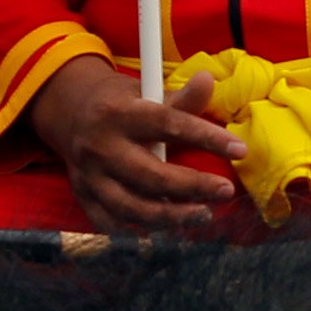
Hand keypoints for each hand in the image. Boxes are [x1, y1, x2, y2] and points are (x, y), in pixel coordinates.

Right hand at [27, 57, 244, 232]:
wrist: (70, 113)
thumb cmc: (121, 104)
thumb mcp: (146, 91)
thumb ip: (180, 97)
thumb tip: (208, 81)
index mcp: (119, 113)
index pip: (168, 125)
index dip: (206, 138)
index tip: (240, 150)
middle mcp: (100, 146)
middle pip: (151, 175)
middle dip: (193, 186)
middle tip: (225, 191)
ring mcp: (89, 176)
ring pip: (132, 207)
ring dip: (172, 216)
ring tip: (203, 214)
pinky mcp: (84, 196)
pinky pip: (112, 223)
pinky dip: (140, 229)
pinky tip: (167, 228)